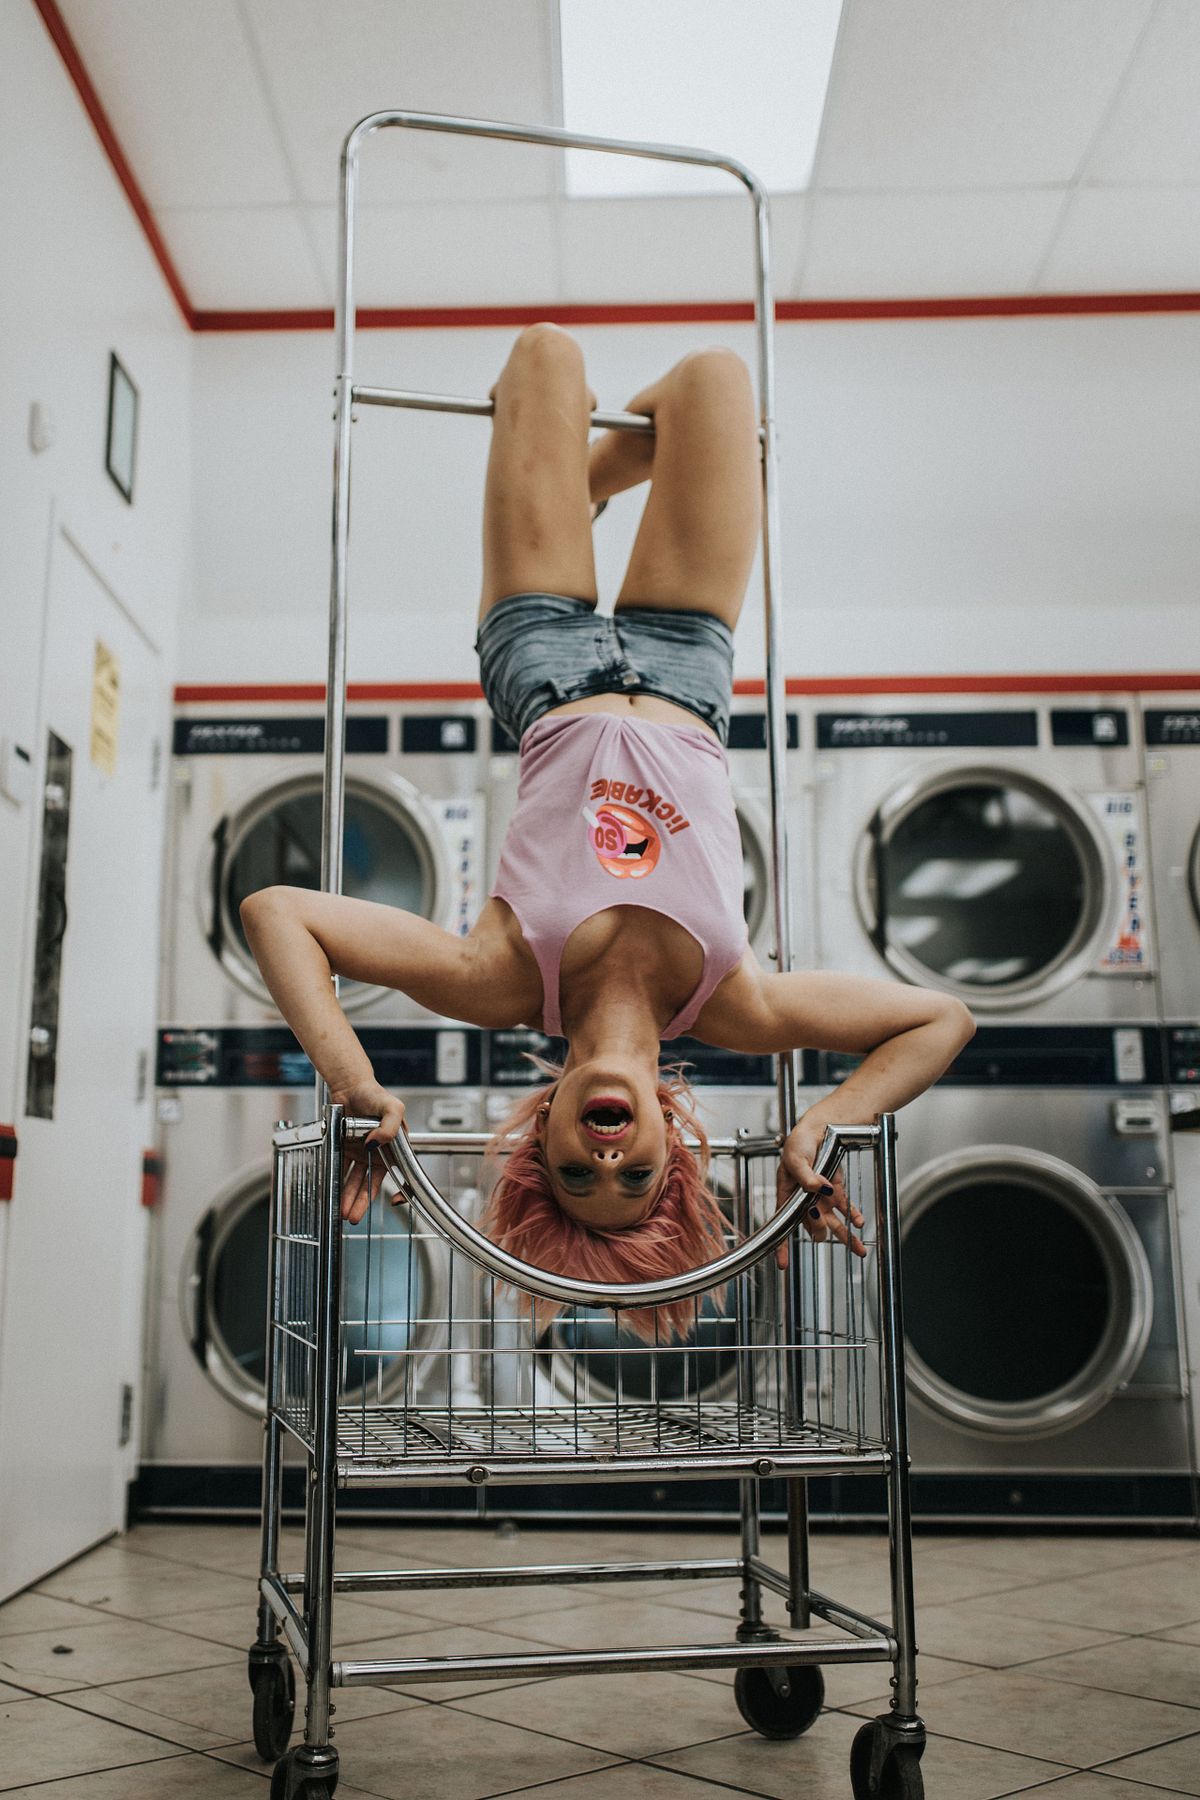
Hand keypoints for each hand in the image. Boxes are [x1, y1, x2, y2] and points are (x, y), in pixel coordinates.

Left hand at [331, 1077, 405, 1225]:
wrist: (350, 1085)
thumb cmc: (374, 1093)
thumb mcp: (392, 1106)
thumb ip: (390, 1127)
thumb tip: (376, 1145)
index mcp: (397, 1147)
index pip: (404, 1174)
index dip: (403, 1190)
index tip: (395, 1202)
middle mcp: (380, 1153)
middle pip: (373, 1183)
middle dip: (363, 1201)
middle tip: (354, 1216)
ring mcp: (362, 1153)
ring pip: (356, 1180)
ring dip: (349, 1196)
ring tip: (342, 1211)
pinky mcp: (345, 1149)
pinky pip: (341, 1169)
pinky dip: (337, 1182)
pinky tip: (333, 1193)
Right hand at [775, 1109, 867, 1267]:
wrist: (819, 1128)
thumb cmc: (799, 1142)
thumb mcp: (797, 1157)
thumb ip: (806, 1176)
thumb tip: (819, 1188)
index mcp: (787, 1194)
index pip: (782, 1224)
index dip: (781, 1245)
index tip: (782, 1264)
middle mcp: (804, 1200)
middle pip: (812, 1225)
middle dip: (819, 1230)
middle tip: (823, 1229)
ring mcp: (820, 1197)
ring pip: (833, 1223)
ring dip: (846, 1236)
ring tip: (859, 1250)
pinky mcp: (835, 1191)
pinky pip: (845, 1208)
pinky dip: (853, 1216)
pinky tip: (859, 1222)